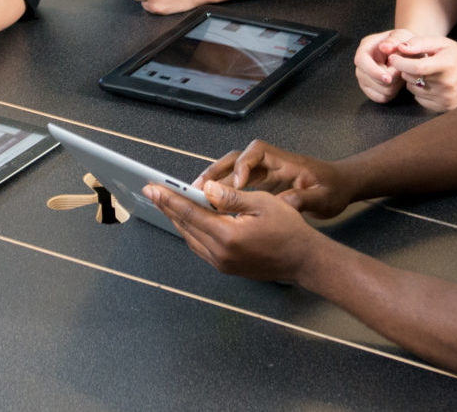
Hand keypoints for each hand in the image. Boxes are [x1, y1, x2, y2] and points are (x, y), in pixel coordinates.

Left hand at [146, 179, 322, 282]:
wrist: (303, 260)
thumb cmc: (288, 229)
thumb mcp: (263, 203)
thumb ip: (231, 197)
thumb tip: (205, 189)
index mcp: (227, 236)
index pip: (190, 213)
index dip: (169, 199)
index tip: (152, 188)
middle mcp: (220, 253)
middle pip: (185, 226)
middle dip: (168, 207)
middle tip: (152, 192)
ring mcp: (222, 264)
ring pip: (190, 239)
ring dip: (178, 220)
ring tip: (166, 203)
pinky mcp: (226, 268)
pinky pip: (200, 248)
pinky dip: (190, 232)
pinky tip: (188, 221)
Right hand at [195, 140, 357, 218]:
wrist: (341, 186)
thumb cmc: (333, 188)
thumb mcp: (322, 197)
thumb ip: (303, 199)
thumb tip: (284, 204)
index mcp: (284, 161)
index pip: (256, 153)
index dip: (242, 166)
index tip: (237, 183)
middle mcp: (269, 163)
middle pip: (235, 160)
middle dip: (214, 173)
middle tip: (196, 189)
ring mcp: (263, 172)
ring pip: (230, 171)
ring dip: (212, 182)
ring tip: (194, 197)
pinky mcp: (261, 184)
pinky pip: (234, 184)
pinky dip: (220, 193)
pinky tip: (209, 206)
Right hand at [353, 28, 417, 102]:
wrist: (407, 53)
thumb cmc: (403, 43)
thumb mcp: (402, 35)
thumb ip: (395, 40)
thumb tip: (384, 47)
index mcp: (366, 47)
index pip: (361, 61)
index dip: (373, 71)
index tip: (388, 78)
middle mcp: (362, 64)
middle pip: (369, 80)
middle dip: (390, 79)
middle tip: (403, 71)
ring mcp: (364, 78)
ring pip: (379, 91)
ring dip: (394, 85)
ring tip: (401, 74)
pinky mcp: (371, 89)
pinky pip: (382, 98)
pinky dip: (393, 93)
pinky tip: (397, 82)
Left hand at [386, 36, 456, 112]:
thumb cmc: (456, 55)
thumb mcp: (441, 43)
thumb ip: (419, 43)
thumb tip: (399, 48)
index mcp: (446, 65)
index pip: (417, 67)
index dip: (400, 63)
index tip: (393, 57)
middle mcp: (447, 84)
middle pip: (412, 78)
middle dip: (406, 69)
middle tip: (414, 62)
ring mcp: (446, 98)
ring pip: (413, 89)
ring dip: (413, 80)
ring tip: (426, 73)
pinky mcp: (444, 107)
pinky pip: (419, 99)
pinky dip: (420, 91)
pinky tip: (431, 83)